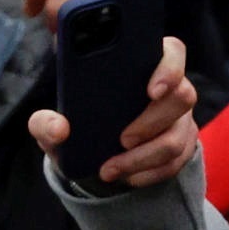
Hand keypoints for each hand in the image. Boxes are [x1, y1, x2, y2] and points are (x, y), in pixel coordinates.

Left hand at [30, 35, 201, 186]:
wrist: (88, 156)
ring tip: (111, 168)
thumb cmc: (77, 125)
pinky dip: (148, 174)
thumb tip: (59, 128)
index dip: (169, 69)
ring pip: (176, 139)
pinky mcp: (181, 148)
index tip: (151, 90)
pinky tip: (127, 176)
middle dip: (151, 122)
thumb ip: (45, 121)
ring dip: (144, 158)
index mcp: (143, 64)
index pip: (172, 53)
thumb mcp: (54, 123)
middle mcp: (169, 89)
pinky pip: (175, 164)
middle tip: (123, 139)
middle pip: (182, 97)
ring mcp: (179, 120)